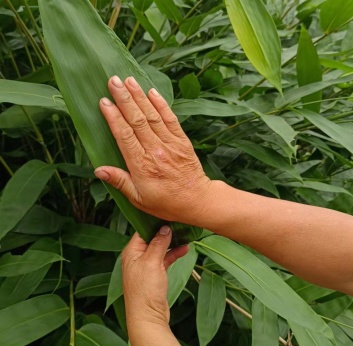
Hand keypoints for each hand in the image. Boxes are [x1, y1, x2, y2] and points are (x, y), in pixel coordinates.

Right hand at [94, 75, 211, 223]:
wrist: (197, 200)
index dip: (114, 117)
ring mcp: (171, 144)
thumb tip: (98, 170)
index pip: (125, 136)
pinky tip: (152, 91)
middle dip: (124, 98)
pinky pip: (171, 119)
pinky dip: (161, 104)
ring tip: (128, 80)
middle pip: (137, 120)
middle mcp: (156, 151)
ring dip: (140, 96)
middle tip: (113, 80)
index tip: (104, 101)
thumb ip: (120, 182)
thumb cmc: (166, 202)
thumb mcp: (139, 199)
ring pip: (152, 115)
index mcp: (142, 166)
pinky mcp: (182, 141)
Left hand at [122, 226, 188, 325]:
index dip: (154, 222)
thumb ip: (158, 243)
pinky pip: (164, 259)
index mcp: (131, 251)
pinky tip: (185, 249)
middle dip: (165, 232)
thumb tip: (165, 228)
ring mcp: (145, 266)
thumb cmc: (145, 290)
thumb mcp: (152, 262)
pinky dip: (173, 254)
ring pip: (160, 248)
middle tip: (179, 223)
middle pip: (152, 238)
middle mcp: (136, 257)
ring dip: (172, 243)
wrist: (148, 317)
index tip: (167, 215)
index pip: (142, 230)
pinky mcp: (154, 274)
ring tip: (185, 235)